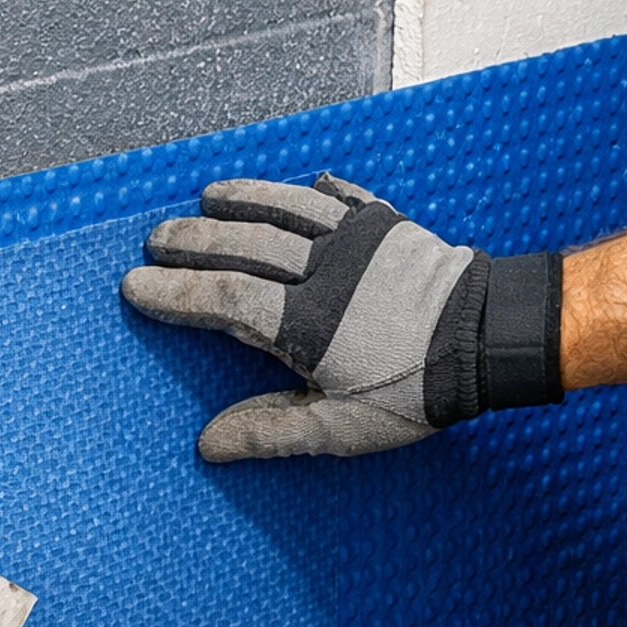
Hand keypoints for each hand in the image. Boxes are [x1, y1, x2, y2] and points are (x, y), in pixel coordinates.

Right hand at [121, 172, 494, 460]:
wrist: (491, 338)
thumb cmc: (416, 391)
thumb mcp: (342, 430)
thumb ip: (271, 430)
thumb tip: (208, 444)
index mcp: (305, 323)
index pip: (224, 300)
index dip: (176, 293)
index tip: (136, 286)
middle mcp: (324, 271)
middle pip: (245, 245)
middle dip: (193, 241)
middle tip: (156, 240)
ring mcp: (357, 241)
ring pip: (287, 209)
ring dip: (244, 199)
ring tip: (208, 196)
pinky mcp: (390, 226)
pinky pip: (344, 198)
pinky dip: (320, 189)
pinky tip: (307, 182)